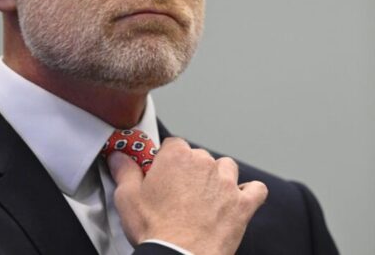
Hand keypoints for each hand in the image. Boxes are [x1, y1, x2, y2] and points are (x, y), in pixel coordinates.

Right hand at [107, 137, 267, 253]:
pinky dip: (249, 193)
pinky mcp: (243, 204)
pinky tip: (238, 200)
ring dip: (218, 177)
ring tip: (205, 197)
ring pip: (226, 167)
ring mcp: (227, 183)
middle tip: (178, 193)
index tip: (161, 175)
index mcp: (177, 157)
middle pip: (199, 156)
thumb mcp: (127, 198)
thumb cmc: (156, 229)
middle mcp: (204, 164)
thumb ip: (124, 171)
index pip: (173, 145)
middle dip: (190, 171)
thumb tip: (118, 157)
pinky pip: (256, 190)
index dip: (166, 161)